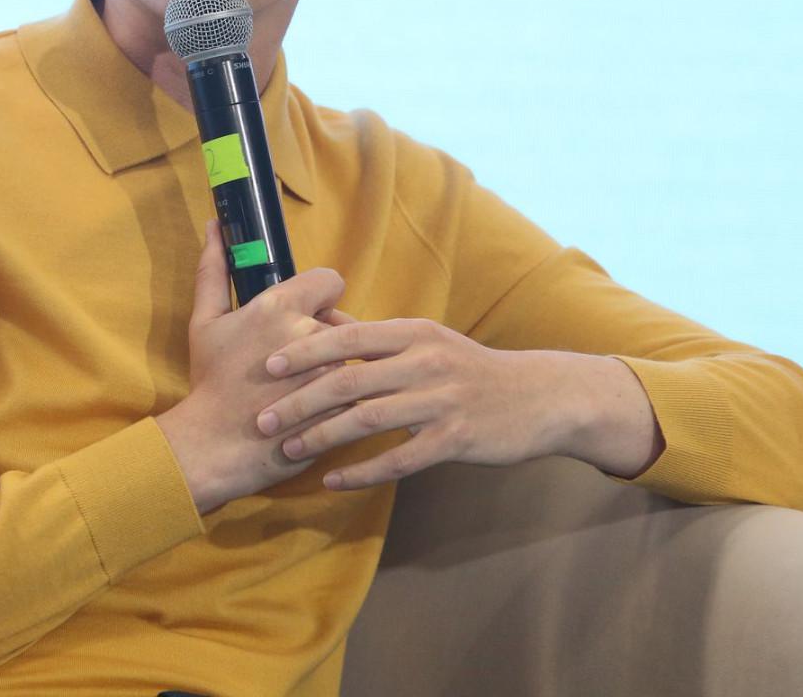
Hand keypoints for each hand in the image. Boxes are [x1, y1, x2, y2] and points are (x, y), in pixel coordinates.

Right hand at [154, 222, 357, 513]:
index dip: (320, 296)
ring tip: (307, 390)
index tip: (305, 314)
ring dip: (338, 369)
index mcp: (280, 307)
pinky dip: (345, 400)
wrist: (214, 446)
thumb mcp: (206, 322)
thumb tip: (215, 226)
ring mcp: (331, 371)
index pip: (330, 280)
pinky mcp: (344, 407)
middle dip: (329, 337)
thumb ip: (214, 270)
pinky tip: (319, 410)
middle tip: (299, 363)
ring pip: (354, 358)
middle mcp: (310, 333)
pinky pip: (359, 392)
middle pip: (344, 321)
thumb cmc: (210, 382)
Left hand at [253, 319, 664, 490]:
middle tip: (262, 419)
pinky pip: (400, 459)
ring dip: (323, 437)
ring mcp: (442, 401)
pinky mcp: (456, 439)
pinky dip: (362, 471)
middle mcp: (426, 361)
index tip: (266, 365)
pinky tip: (334, 481)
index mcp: (414, 332)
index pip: (348, 337)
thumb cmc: (471, 369)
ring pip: (369, 420)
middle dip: (300, 400)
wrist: (540, 398)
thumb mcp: (427, 340)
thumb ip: (376, 338)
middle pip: (350, 380)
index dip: (304, 351)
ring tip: (288, 450)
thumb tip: (322, 321)